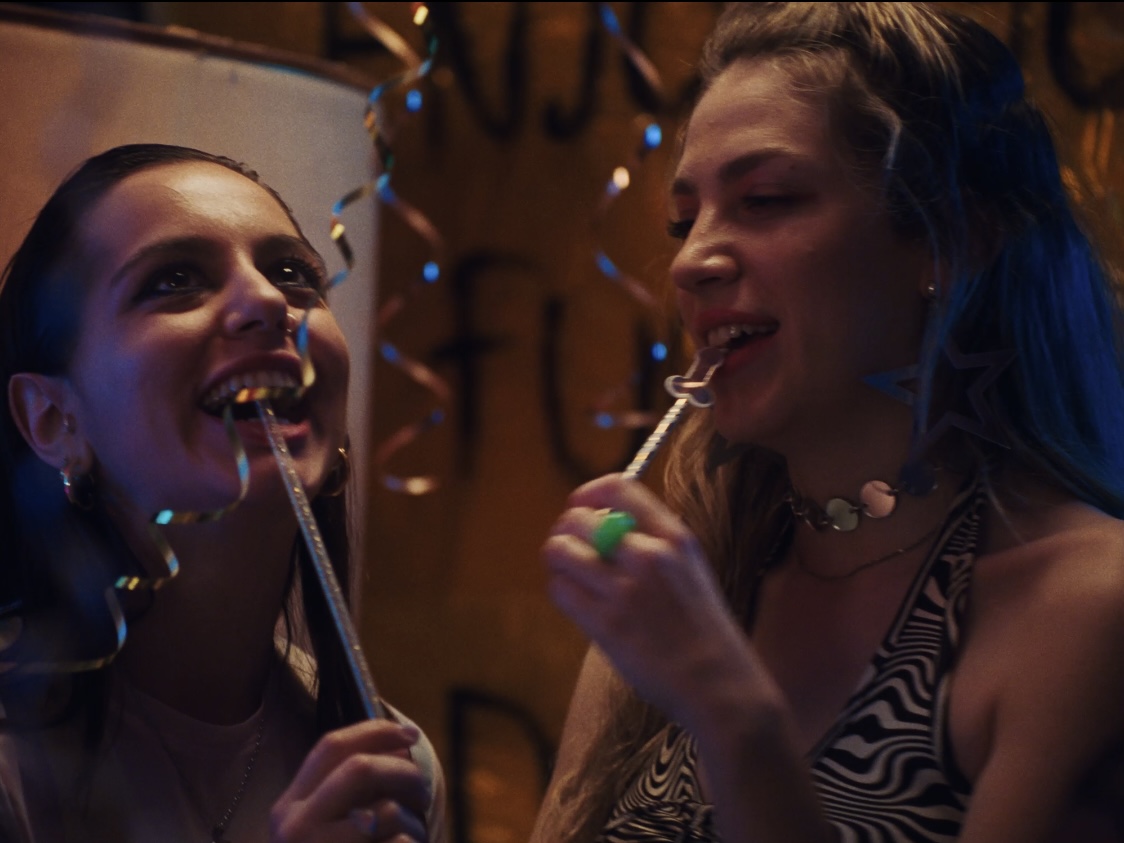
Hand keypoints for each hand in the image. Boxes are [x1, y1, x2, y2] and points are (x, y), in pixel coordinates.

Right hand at [270, 719, 429, 841]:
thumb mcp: (332, 825)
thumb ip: (354, 787)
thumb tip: (405, 741)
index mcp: (289, 807)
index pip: (330, 746)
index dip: (375, 731)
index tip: (411, 734)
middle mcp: (293, 827)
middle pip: (359, 769)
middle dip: (402, 772)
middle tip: (424, 792)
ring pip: (385, 812)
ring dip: (413, 824)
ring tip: (411, 837)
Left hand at [543, 474, 757, 727]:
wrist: (719, 686)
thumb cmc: (703, 633)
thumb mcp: (691, 571)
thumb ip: (652, 544)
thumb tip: (601, 526)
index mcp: (675, 537)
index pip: (618, 489)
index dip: (588, 495)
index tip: (581, 508)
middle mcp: (650, 555)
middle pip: (580, 518)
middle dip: (566, 531)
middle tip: (570, 550)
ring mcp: (627, 590)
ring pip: (561, 550)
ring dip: (558, 561)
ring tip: (571, 577)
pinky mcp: (608, 624)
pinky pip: (560, 589)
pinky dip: (560, 590)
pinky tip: (575, 601)